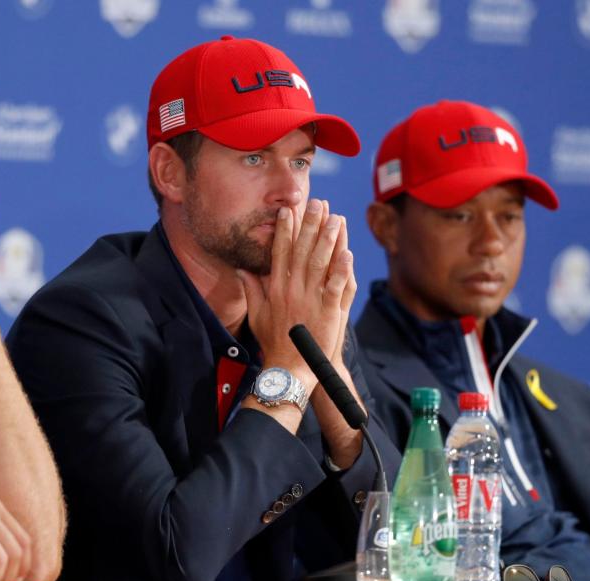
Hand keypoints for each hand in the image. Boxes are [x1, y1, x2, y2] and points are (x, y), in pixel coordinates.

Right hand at [239, 199, 353, 379]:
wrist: (289, 368)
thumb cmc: (273, 343)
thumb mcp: (256, 314)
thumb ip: (251, 290)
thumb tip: (242, 270)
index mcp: (275, 288)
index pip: (280, 252)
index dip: (285, 230)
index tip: (288, 211)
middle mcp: (292, 289)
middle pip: (302, 250)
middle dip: (309, 224)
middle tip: (317, 203)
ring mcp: (310, 299)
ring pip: (320, 263)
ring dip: (328, 239)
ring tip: (335, 218)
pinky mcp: (328, 311)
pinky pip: (335, 285)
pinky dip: (342, 268)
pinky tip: (348, 251)